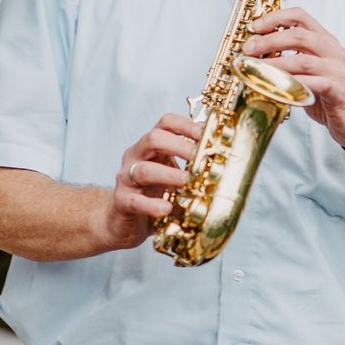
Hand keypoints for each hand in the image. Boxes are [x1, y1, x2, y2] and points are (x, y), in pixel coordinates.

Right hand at [106, 114, 201, 250]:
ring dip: (168, 174)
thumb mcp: (172, 175)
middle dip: (179, 146)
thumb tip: (222, 162)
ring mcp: (125, 178)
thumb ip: (189, 167)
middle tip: (199, 158)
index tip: (205, 135)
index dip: (186, 125)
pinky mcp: (121, 202)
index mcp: (151, 146)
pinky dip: (152, 205)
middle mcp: (136, 157)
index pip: (165, 122)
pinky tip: (166, 208)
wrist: (122, 221)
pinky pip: (134, 201)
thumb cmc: (152, 194)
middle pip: (153, 138)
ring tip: (186, 182)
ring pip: (143, 169)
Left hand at [241, 7, 344, 149]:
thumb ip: (293, 61)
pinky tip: (275, 89)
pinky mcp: (338, 90)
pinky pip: (311, 84)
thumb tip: (258, 57)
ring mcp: (337, 70)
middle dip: (268, 40)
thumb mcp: (314, 72)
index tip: (254, 27)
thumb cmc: (333, 96)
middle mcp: (333, 51)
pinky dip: (290, 85)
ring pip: (301, 60)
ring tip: (254, 69)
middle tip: (248, 50)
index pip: (301, 16)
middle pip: (298, 35)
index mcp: (326, 42)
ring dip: (274, 64)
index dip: (275, 17)